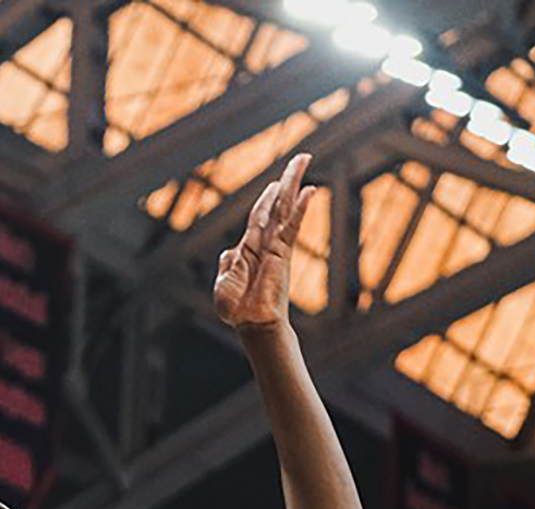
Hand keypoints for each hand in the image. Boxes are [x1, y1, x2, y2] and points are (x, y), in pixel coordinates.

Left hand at [213, 153, 316, 328]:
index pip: (260, 216)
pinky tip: (310, 191)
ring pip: (285, 207)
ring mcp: (275, 246)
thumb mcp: (224, 285)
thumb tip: (228, 252)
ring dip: (294, 183)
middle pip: (277, 204)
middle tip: (302, 158)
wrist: (250, 324)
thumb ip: (227, 267)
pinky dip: (300, 207)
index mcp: (248, 249)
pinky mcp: (283, 253)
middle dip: (287, 180)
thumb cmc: (237, 309)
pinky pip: (292, 225)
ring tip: (305, 160)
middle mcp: (265, 242)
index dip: (267, 198)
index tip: (275, 183)